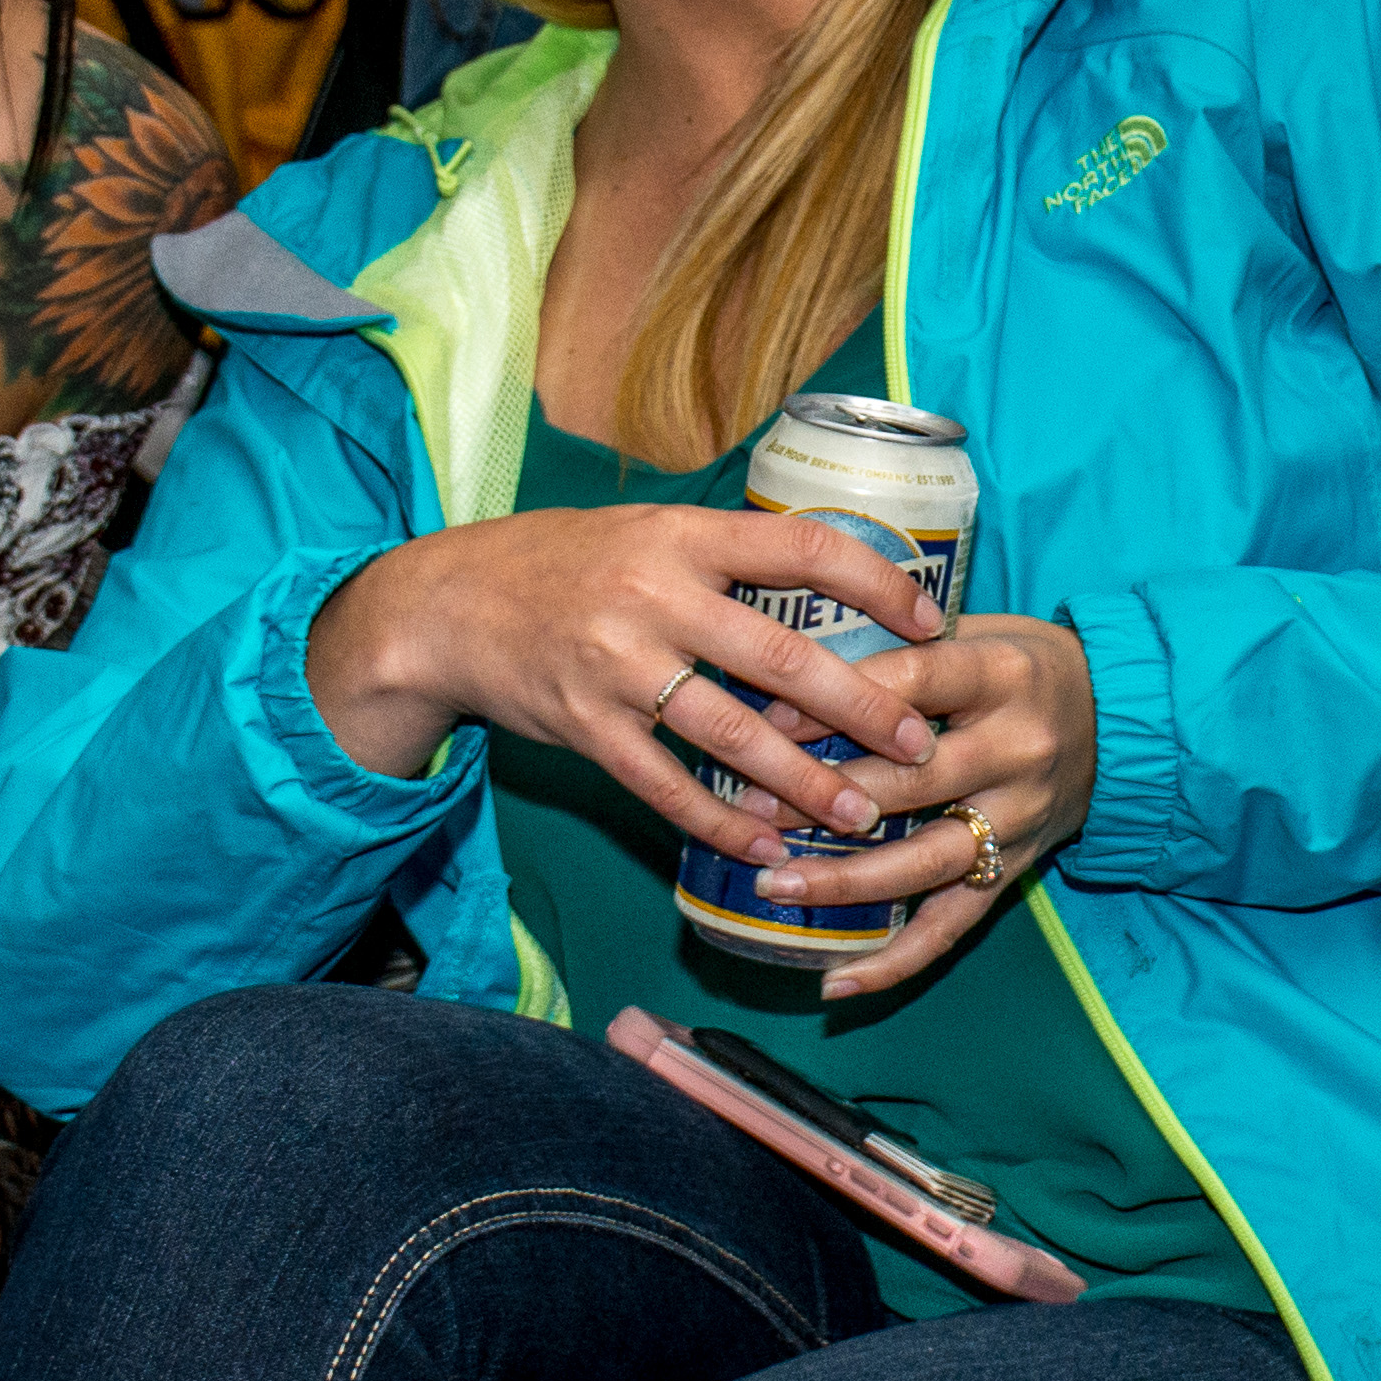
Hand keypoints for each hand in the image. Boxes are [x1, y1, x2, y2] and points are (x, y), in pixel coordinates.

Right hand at [305, 504, 950, 869]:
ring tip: (860, 815)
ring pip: (730, 735)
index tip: (932, 621)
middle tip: (920, 745)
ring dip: (803, 782)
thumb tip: (834, 577)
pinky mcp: (585, 728)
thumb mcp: (648, 532)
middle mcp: (654, 597)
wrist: (448, 605)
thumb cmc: (567, 564)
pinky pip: (665, 785)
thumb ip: (727, 556)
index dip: (876, 582)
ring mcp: (617, 667)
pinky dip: (718, 822)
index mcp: (683, 538)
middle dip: (860, 707)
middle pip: (779, 659)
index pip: (802, 548)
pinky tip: (765, 848)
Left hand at [755, 614, 1097, 998]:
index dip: (837, 703)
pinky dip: (895, 961)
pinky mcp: (1017, 869)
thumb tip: (792, 659)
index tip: (769, 719)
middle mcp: (1017, 749)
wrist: (1123, 718)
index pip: (912, 683)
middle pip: (913, 780)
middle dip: (823, 798)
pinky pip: (954, 925)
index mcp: (1002, 675)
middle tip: (750, 810)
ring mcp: (1019, 818)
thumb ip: (900, 642)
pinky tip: (835, 982)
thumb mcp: (980, 632)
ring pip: (925, 860)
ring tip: (775, 887)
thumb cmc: (1027, 667)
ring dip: (845, 882)